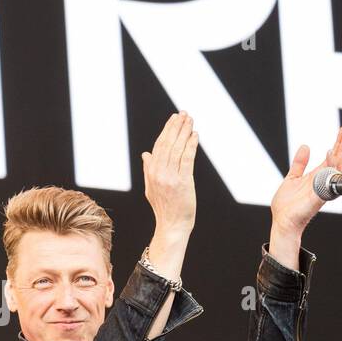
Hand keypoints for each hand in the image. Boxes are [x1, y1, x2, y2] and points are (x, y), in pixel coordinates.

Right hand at [142, 112, 198, 236]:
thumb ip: (149, 170)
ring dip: (184, 132)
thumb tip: (146, 154)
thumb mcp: (151, 188)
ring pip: (177, 148)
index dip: (167, 130)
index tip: (174, 119)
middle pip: (168, 143)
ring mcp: (171, 177)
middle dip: (176, 127)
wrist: (172, 226)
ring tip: (190, 121)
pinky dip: (191, 145)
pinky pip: (187, 159)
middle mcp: (159, 172)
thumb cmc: (164, 209)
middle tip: (184, 114)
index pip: (159, 145)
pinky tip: (195, 136)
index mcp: (151, 172)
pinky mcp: (184, 182)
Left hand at [270, 125, 341, 236]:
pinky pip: (327, 179)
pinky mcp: (318, 195)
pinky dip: (330, 166)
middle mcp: (323, 181)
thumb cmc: (288, 205)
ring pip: (337, 167)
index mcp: (318, 177)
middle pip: (338, 160)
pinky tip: (331, 153)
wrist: (283, 221)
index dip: (338, 143)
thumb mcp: (293, 177)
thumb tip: (305, 147)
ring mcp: (322, 188)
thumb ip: (300, 163)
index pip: (332, 157)